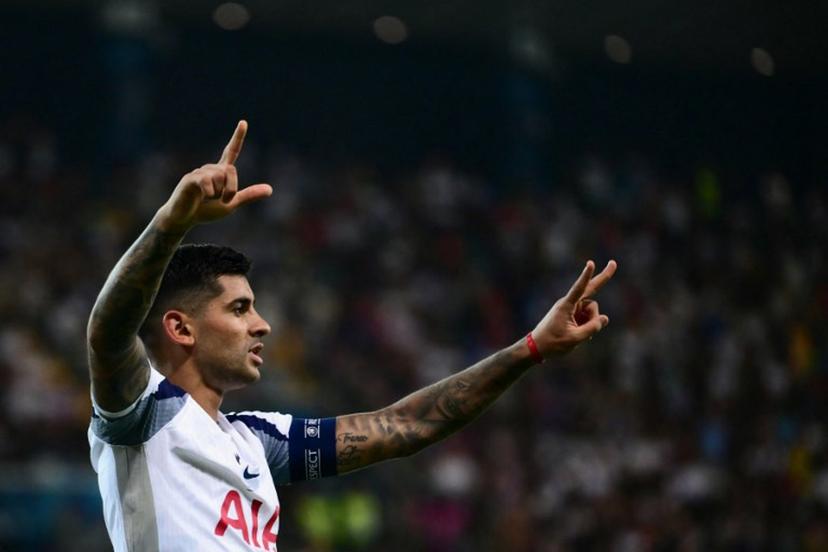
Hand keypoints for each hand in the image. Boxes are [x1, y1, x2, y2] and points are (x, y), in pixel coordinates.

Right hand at [156, 120, 271, 232]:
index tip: (243, 122)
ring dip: (218, 194)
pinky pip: (207, 182)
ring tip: (206, 199)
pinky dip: (209, 193)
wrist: (184, 219)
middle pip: (231, 171)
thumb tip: (270, 190)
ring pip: (220, 177)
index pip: (231, 152)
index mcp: (221, 173)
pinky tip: (200, 197)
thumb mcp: (231, 204)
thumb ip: (249, 195)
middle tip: (222, 200)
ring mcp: (200, 172)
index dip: (238, 137)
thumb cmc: (206, 211)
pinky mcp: (190, 178)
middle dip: (231, 189)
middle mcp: (211, 168)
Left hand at [531, 260, 616, 356]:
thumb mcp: (575, 339)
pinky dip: (588, 325)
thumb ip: (592, 328)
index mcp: (566, 306)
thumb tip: (605, 318)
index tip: (591, 263)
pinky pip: (587, 316)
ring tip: (579, 333)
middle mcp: (570, 303)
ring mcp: (572, 308)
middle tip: (613, 263)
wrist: (538, 347)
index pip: (579, 288)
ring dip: (591, 321)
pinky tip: (579, 333)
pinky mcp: (573, 314)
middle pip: (590, 289)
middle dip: (603, 277)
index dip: (586, 276)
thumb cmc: (553, 343)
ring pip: (592, 309)